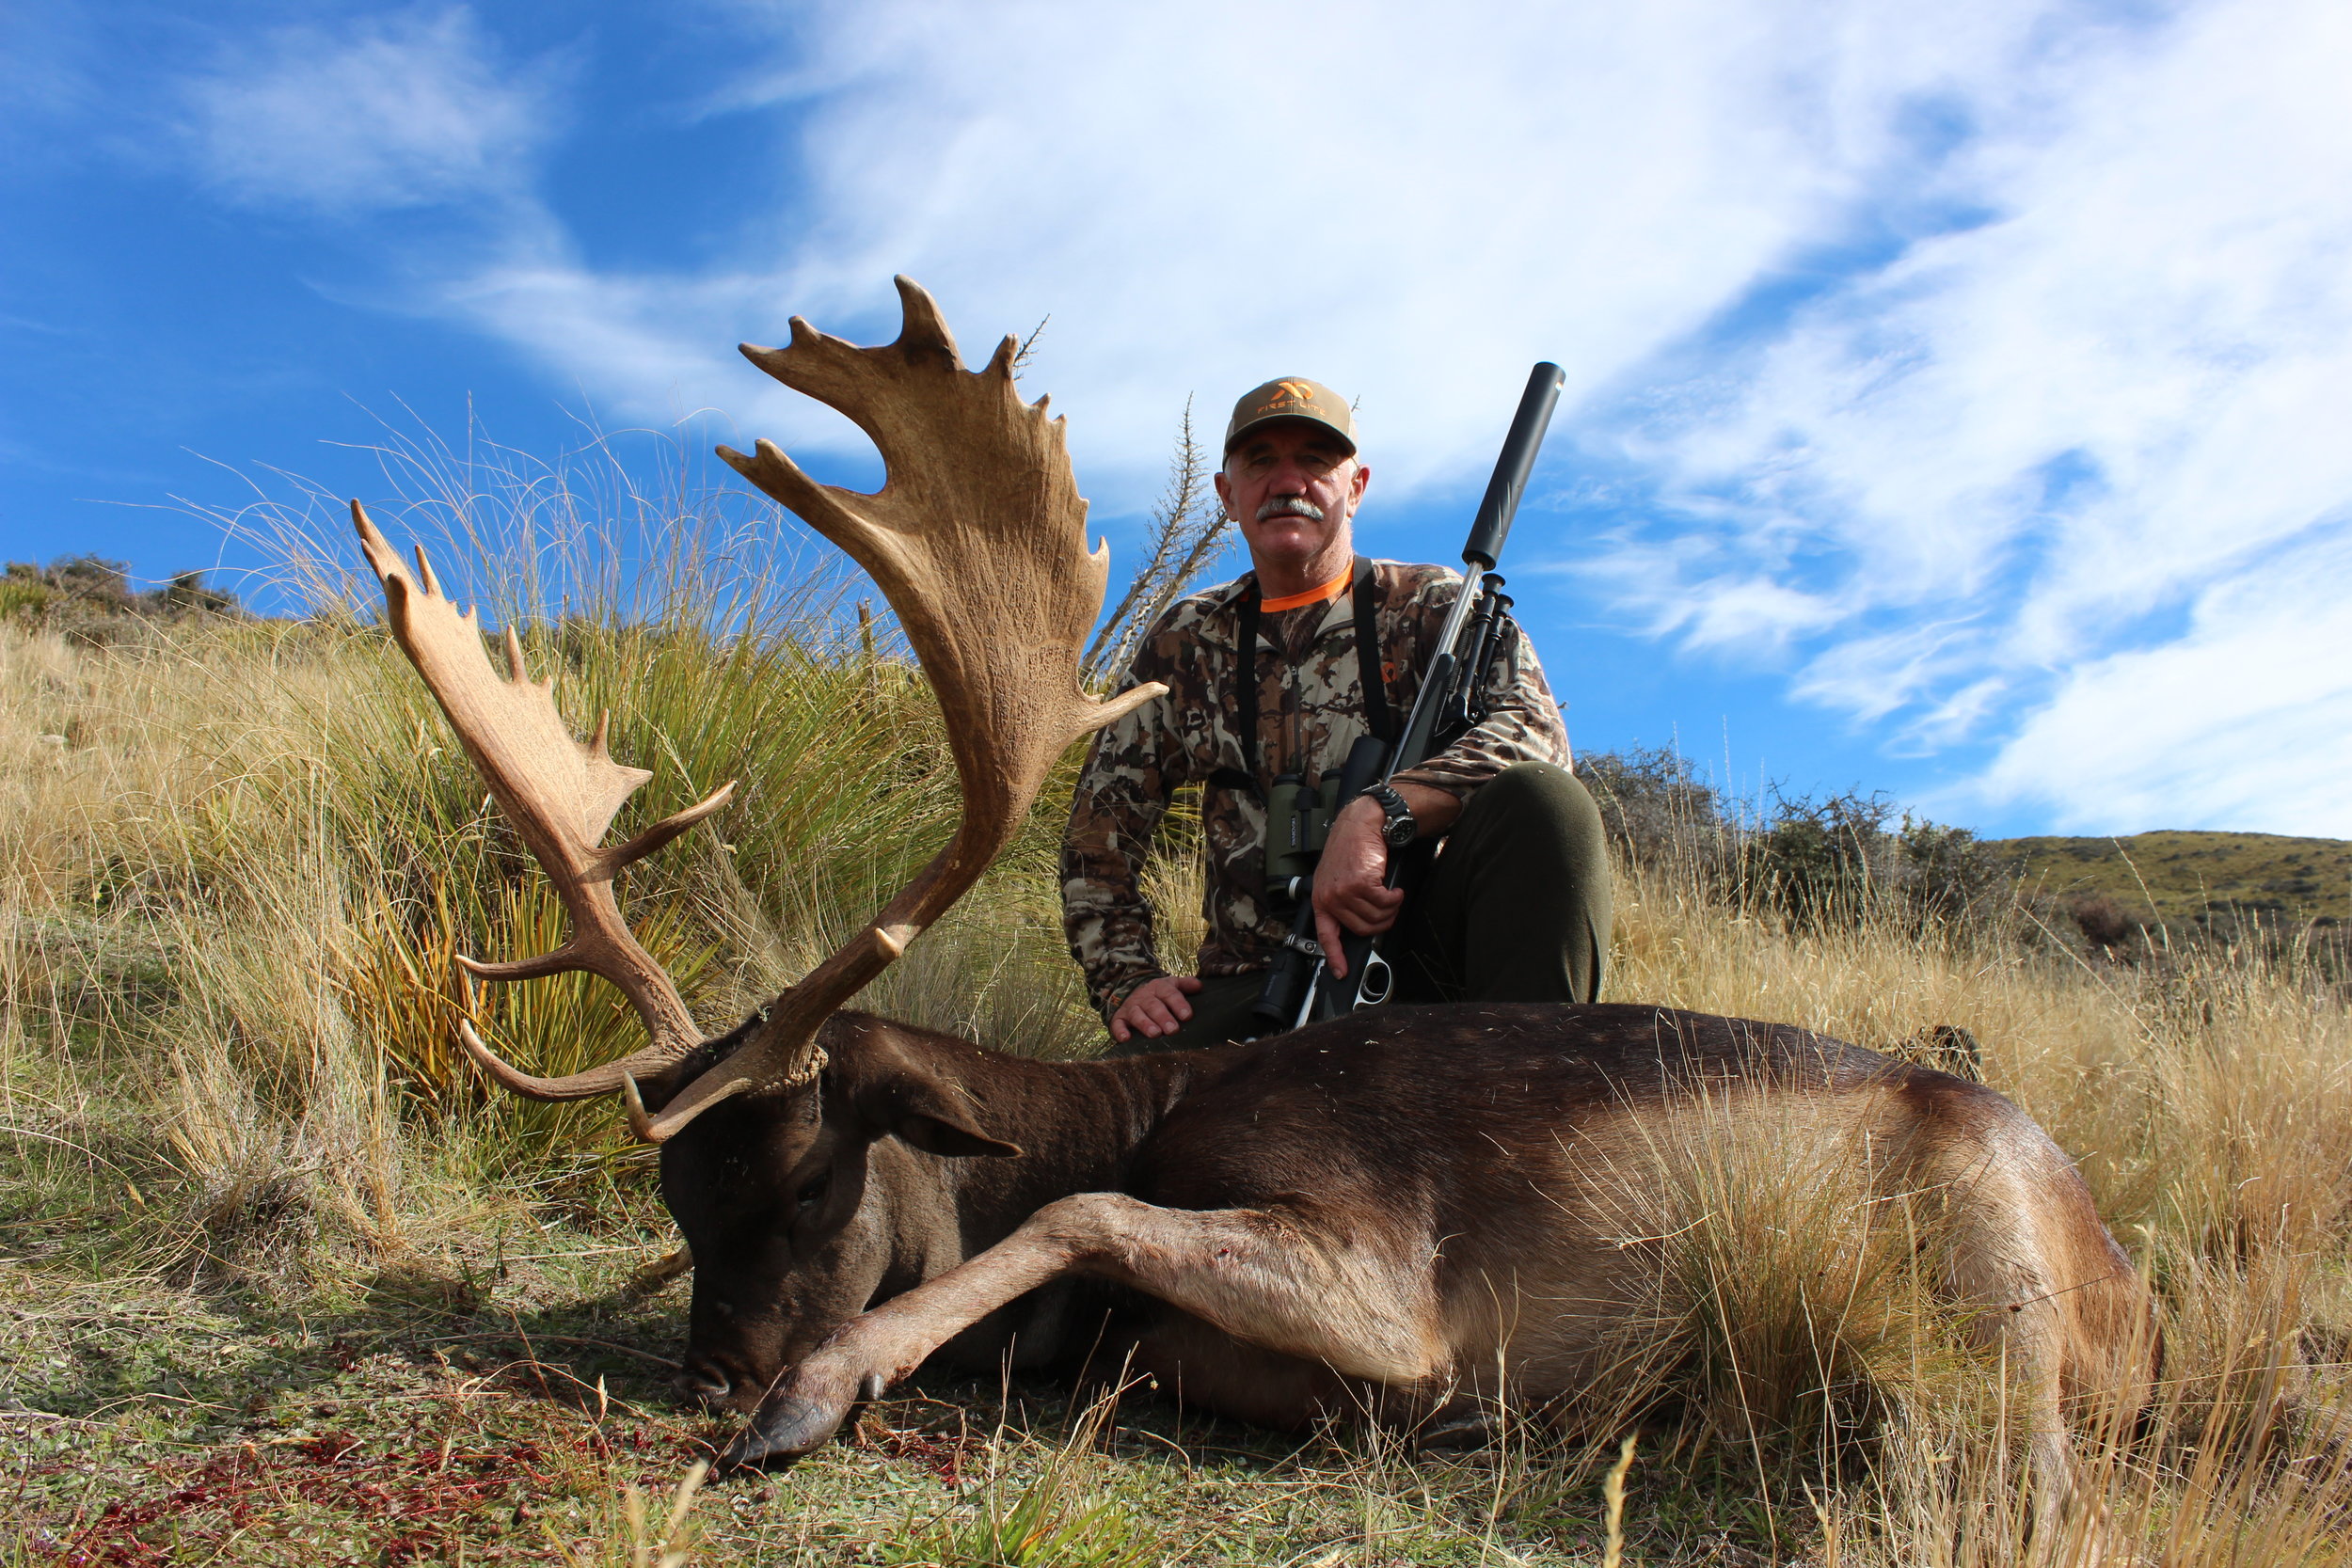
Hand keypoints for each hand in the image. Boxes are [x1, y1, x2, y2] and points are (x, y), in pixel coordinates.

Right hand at [1109, 974, 1203, 1041]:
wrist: (1131, 989)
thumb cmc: (1159, 993)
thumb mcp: (1172, 985)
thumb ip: (1186, 985)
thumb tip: (1199, 986)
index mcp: (1159, 987)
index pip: (1170, 993)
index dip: (1178, 1004)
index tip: (1187, 1016)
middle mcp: (1144, 996)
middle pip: (1153, 1005)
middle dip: (1163, 1017)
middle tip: (1172, 1029)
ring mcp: (1131, 1007)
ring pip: (1136, 1014)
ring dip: (1145, 1024)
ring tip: (1155, 1034)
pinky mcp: (1119, 1017)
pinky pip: (1117, 1023)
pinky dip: (1119, 1031)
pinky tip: (1125, 1039)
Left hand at [1311, 797, 1405, 977]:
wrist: (1360, 825)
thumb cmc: (1350, 849)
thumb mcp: (1335, 878)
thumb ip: (1341, 902)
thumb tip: (1358, 924)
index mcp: (1322, 900)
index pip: (1326, 936)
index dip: (1334, 957)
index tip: (1341, 973)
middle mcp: (1331, 898)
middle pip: (1363, 930)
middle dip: (1381, 923)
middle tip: (1388, 911)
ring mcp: (1346, 892)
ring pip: (1377, 918)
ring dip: (1390, 909)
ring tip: (1391, 897)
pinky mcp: (1363, 883)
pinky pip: (1385, 903)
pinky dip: (1395, 898)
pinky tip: (1394, 889)